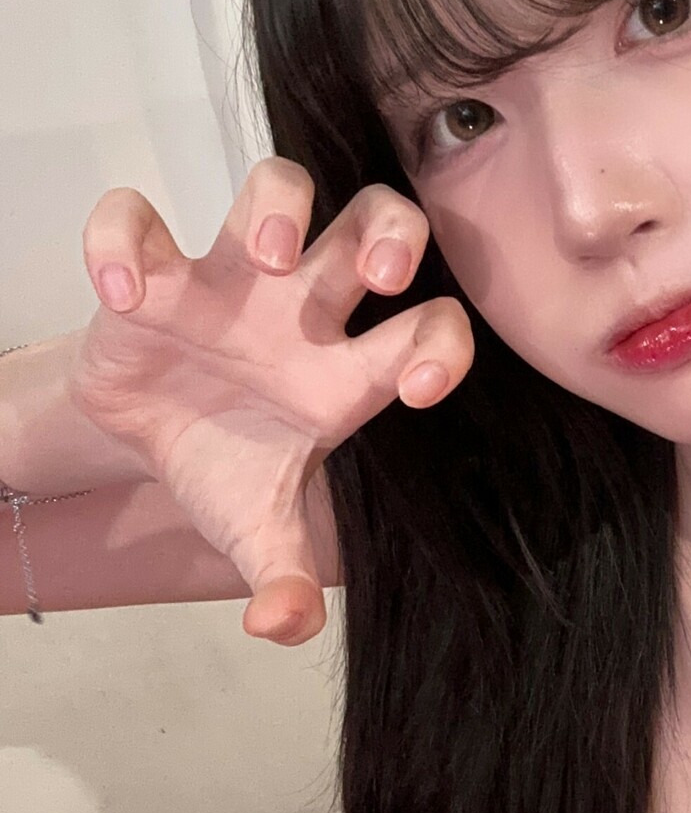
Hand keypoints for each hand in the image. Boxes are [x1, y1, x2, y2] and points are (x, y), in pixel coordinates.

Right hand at [71, 157, 473, 644]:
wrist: (144, 437)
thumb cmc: (226, 465)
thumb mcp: (258, 533)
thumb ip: (286, 580)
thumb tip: (284, 626)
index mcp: (350, 369)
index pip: (430, 329)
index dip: (444, 345)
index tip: (424, 389)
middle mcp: (307, 306)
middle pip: (380, 220)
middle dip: (394, 232)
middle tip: (380, 272)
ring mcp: (232, 277)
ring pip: (279, 185)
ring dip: (280, 206)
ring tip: (266, 254)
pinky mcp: (153, 267)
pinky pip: (136, 219)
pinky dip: (124, 239)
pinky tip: (125, 294)